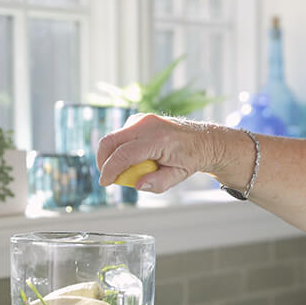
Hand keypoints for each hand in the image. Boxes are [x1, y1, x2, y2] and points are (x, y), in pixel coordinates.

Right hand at [96, 113, 232, 192]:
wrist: (203, 140)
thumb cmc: (191, 158)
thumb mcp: (179, 175)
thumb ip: (158, 182)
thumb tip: (137, 185)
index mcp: (159, 139)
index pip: (125, 154)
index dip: (110, 170)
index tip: (104, 183)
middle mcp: (148, 125)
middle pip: (110, 141)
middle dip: (103, 161)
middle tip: (106, 177)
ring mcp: (142, 119)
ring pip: (113, 137)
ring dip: (111, 155)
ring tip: (123, 170)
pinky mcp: (139, 119)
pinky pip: (120, 135)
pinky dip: (119, 148)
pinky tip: (132, 159)